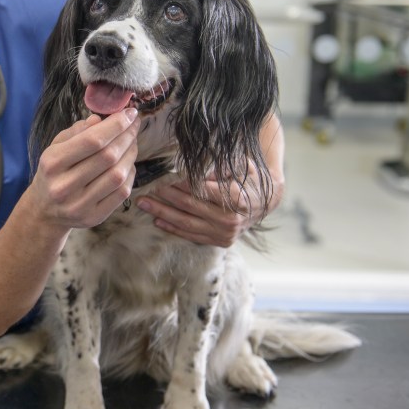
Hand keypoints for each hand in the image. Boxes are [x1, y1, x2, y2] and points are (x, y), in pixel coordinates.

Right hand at [29, 109, 140, 229]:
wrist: (44, 210)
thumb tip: (102, 119)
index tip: (130, 113)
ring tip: (132, 142)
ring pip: (118, 175)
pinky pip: (122, 192)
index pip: (92, 140)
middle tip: (134, 125)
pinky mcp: (93, 217)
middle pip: (108, 157)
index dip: (116, 125)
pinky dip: (130, 174)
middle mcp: (64, 185)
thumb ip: (77, 131)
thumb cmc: (53, 172)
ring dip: (131, 154)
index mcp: (53, 163)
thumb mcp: (56, 147)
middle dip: (127, 136)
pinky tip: (128, 163)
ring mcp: (79, 204)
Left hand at [137, 156, 283, 247]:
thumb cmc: (249, 179)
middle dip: (166, 197)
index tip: (163, 177)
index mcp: (237, 198)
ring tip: (144, 204)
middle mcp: (230, 219)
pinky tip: (157, 220)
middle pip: (191, 207)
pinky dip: (173, 229)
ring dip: (162, 214)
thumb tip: (196, 166)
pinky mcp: (220, 242)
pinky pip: (192, 236)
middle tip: (147, 189)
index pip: (202, 190)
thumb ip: (220, 166)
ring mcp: (225, 233)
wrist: (264, 203)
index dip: (181, 184)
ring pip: (187, 223)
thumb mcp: (241, 166)